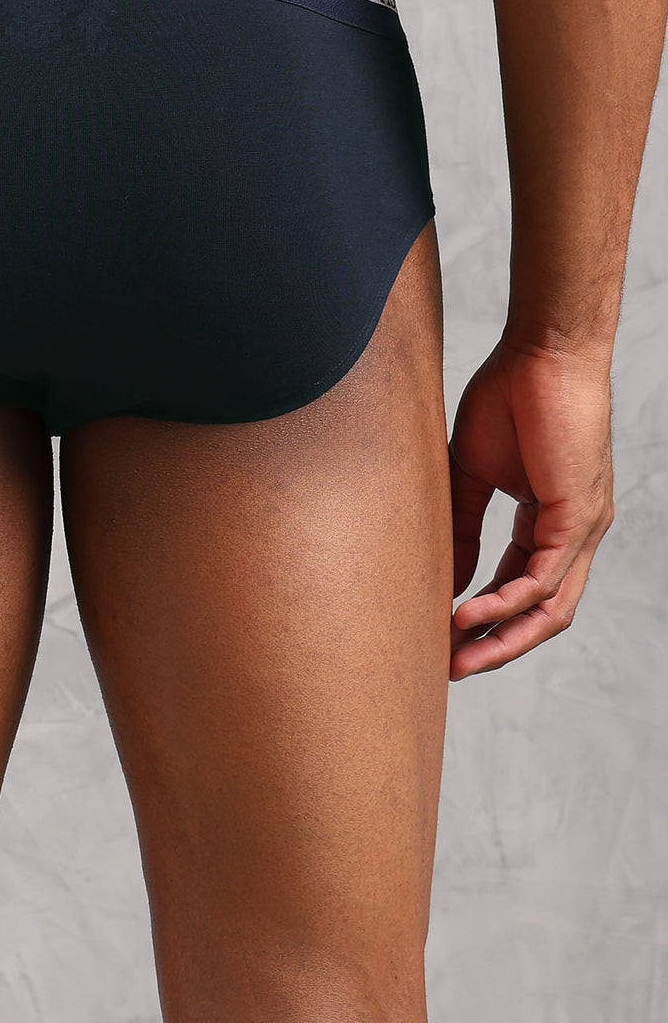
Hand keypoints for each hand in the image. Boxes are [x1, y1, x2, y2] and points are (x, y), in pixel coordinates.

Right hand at [447, 337, 614, 678]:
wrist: (542, 353)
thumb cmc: (510, 395)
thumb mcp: (473, 472)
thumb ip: (463, 526)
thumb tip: (451, 578)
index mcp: (549, 521)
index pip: (520, 586)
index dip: (484, 618)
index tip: (442, 639)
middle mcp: (574, 533)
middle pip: (542, 613)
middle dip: (497, 646)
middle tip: (451, 669)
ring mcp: (581, 528)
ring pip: (550, 607)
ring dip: (503, 638)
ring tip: (459, 657)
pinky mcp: (577, 515)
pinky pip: (543, 577)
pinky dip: (507, 602)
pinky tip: (470, 614)